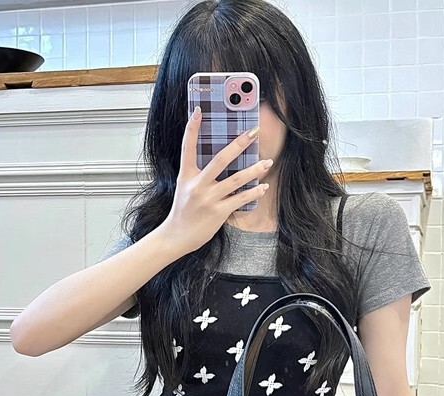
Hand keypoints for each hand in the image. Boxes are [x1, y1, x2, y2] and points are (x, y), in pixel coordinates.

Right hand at [159, 106, 272, 257]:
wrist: (177, 236)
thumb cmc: (183, 211)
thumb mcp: (185, 188)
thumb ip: (199, 174)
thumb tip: (222, 161)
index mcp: (187, 176)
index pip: (188, 147)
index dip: (192, 128)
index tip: (198, 111)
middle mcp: (197, 185)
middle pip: (221, 159)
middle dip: (239, 144)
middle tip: (254, 132)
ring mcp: (208, 199)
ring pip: (235, 179)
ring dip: (254, 170)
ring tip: (267, 162)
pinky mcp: (218, 212)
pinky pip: (240, 199)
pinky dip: (253, 192)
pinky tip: (263, 187)